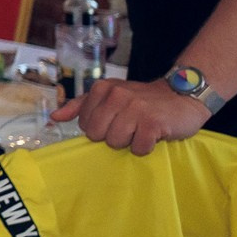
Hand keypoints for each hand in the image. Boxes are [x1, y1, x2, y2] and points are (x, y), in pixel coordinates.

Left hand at [50, 78, 209, 155]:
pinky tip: (152, 135)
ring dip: (130, 142)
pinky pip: (138, 148)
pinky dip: (145, 147)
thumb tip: (54, 117)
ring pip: (115, 142)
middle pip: (97, 135)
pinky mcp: (153, 122)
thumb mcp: (109, 95)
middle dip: (112, 137)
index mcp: (102, 88)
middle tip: (129, 127)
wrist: (182, 95)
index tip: (116, 121)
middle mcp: (116, 95)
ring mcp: (135, 108)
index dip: (100, 129)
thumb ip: (80, 105)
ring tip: (141, 130)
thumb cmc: (142, 99)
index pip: (85, 125)